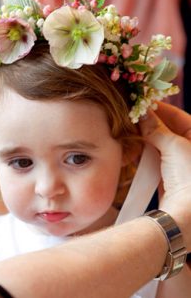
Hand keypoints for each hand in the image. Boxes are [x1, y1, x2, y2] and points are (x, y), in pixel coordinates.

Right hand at [139, 102, 190, 249]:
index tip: (144, 103)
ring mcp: (179, 162)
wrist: (184, 213)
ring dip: (146, 136)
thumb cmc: (190, 177)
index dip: (161, 109)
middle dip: (151, 122)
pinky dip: (145, 150)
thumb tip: (143, 114)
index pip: (179, 117)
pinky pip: (154, 156)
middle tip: (133, 115)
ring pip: (159, 143)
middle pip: (168, 129)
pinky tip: (134, 144)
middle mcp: (190, 150)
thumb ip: (157, 129)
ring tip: (131, 128)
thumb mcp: (174, 146)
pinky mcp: (167, 173)